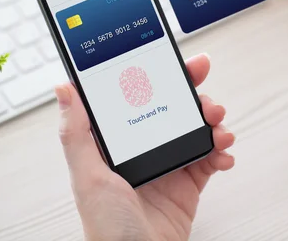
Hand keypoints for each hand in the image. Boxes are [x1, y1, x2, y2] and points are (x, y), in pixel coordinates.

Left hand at [54, 54, 234, 240]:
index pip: (138, 97)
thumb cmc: (107, 228)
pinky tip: (223, 155)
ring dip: (213, 122)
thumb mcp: (87, 176)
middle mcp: (143, 148)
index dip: (158, 77)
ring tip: (218, 128)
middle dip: (194, 96)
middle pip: (172, 109)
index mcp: (117, 142)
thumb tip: (64, 89)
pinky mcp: (188, 184)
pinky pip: (210, 159)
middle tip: (206, 96)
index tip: (176, 62)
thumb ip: (75, 133)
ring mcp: (168, 165)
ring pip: (196, 128)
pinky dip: (222, 152)